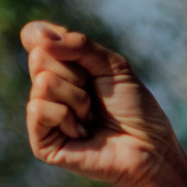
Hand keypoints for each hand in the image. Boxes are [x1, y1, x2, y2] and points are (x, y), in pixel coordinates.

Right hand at [22, 22, 186, 186]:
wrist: (152, 150)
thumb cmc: (136, 110)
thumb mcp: (114, 67)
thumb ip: (80, 45)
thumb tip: (39, 36)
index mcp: (62, 67)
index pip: (35, 36)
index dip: (51, 37)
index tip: (82, 53)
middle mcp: (47, 88)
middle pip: (40, 57)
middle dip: (77, 75)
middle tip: (96, 98)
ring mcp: (43, 115)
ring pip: (43, 82)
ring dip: (78, 99)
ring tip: (92, 118)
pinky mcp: (41, 142)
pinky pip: (38, 109)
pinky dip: (67, 117)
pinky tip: (83, 134)